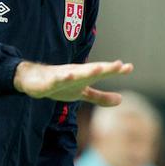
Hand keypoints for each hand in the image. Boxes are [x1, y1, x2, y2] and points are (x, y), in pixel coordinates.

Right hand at [13, 60, 133, 102]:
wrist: (34, 81)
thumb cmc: (62, 85)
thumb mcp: (83, 93)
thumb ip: (101, 97)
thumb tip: (121, 100)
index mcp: (85, 76)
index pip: (103, 72)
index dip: (115, 70)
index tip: (130, 67)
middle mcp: (76, 73)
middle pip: (92, 70)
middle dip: (105, 68)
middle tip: (119, 65)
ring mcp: (63, 76)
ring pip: (76, 73)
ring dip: (87, 70)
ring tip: (99, 68)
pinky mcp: (50, 82)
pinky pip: (56, 80)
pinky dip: (62, 78)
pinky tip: (68, 76)